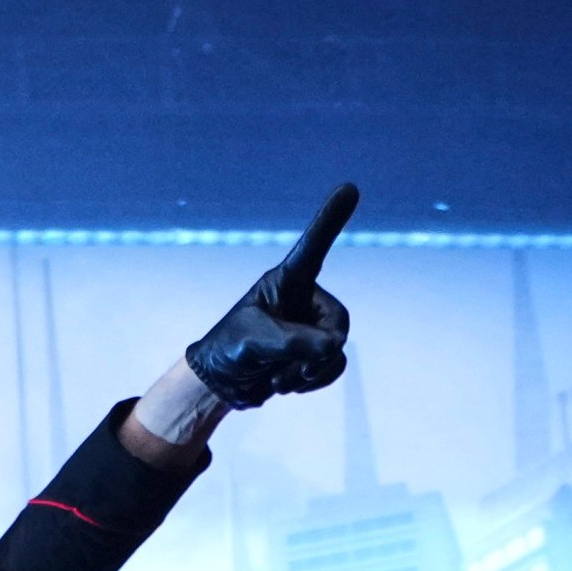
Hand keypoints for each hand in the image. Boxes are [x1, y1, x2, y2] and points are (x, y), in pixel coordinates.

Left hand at [183, 181, 355, 408]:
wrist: (222, 381)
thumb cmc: (231, 347)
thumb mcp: (256, 341)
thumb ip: (294, 342)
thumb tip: (332, 347)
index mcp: (287, 281)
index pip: (313, 248)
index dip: (330, 220)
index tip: (349, 187)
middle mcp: (304, 299)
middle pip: (338, 323)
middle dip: (319, 353)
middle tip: (295, 368)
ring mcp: (310, 327)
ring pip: (336, 350)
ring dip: (311, 373)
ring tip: (279, 379)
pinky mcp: (313, 352)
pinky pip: (332, 366)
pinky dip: (314, 381)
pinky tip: (286, 383)